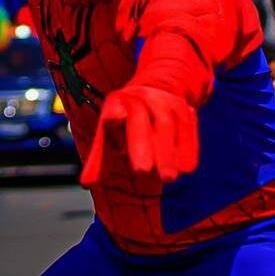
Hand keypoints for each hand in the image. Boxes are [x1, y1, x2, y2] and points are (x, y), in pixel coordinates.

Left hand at [80, 86, 197, 186]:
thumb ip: (99, 159)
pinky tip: (186, 169)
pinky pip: (187, 128)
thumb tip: (86, 184)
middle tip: (141, 172)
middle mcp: (140, 97)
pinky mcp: (185, 110)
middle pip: (140, 118)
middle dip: (141, 143)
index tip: (115, 117)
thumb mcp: (110, 135)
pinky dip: (188, 148)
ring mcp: (164, 101)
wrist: (156, 91)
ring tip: (167, 178)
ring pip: (166, 124)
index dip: (114, 113)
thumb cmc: (127, 122)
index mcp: (116, 103)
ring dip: (167, 152)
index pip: (114, 106)